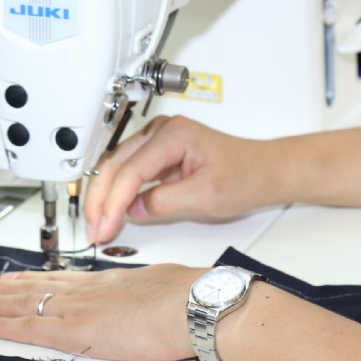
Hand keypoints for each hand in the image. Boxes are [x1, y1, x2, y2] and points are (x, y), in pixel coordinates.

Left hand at [0, 264, 201, 360]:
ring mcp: (82, 308)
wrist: (198, 304)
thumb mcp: (166, 283)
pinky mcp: (78, 330)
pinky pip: (31, 328)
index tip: (13, 275)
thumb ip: (149, 291)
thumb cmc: (192, 296)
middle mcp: (92, 290)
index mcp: (113, 280)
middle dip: (3, 285)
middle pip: (38, 285)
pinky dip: (3, 325)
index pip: (64, 277)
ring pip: (27, 301)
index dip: (34, 277)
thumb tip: (150, 295)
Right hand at [84, 115, 282, 244]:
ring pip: (117, 166)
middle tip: (93, 230)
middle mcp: (163, 130)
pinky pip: (129, 170)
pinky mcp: (160, 152)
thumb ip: (165, 202)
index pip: (130, 171)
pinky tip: (112, 211)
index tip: (104, 228)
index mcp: (174, 134)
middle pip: (115, 164)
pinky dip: (118, 191)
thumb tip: (132, 209)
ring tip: (98, 225)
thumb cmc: (246, 176)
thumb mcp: (206, 196)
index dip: (113, 203)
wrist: (266, 170)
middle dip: (100, 200)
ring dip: (105, 196)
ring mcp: (160, 139)